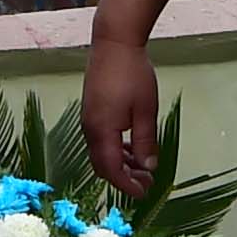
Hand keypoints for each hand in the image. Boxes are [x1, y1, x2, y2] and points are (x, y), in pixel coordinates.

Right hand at [82, 33, 161, 198]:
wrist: (114, 43)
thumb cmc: (132, 74)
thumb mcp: (146, 111)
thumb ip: (146, 142)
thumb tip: (149, 167)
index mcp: (102, 131)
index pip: (111, 170)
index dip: (127, 185)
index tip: (143, 193)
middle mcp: (90, 128)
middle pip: (102, 165)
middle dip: (123, 177)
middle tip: (146, 181)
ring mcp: (88, 119)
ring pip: (101, 153)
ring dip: (120, 163)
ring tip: (142, 164)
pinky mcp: (91, 110)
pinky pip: (100, 140)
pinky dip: (114, 149)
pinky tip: (131, 146)